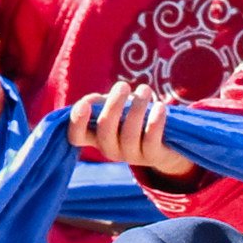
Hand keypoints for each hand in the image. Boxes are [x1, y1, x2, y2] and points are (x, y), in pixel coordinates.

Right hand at [69, 79, 195, 178]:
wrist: (166, 141)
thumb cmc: (133, 116)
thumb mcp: (116, 106)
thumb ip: (101, 103)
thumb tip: (90, 101)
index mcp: (96, 136)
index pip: (77, 136)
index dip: (77, 122)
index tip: (84, 104)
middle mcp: (110, 149)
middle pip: (105, 132)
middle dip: (113, 107)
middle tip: (123, 85)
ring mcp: (131, 155)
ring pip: (129, 135)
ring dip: (136, 109)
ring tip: (145, 90)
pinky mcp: (152, 156)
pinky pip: (151, 141)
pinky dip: (155, 122)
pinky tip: (159, 106)